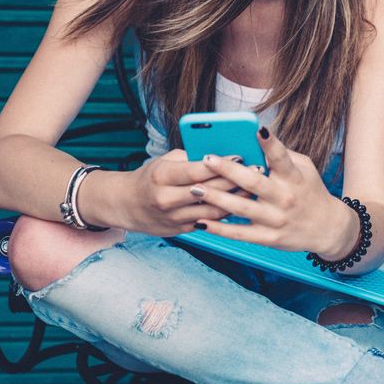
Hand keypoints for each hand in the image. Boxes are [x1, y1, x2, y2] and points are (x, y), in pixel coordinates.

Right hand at [95, 148, 244, 234]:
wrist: (125, 205)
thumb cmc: (150, 177)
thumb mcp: (164, 162)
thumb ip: (190, 159)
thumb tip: (221, 153)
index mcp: (162, 176)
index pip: (197, 169)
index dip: (221, 164)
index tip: (242, 156)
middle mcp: (167, 199)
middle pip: (209, 190)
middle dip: (236, 180)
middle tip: (258, 171)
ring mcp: (173, 218)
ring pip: (213, 210)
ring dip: (236, 200)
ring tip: (256, 189)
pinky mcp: (180, 230)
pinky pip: (209, 222)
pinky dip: (226, 213)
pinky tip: (242, 205)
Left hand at [191, 128, 358, 257]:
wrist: (328, 228)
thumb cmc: (310, 191)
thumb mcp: (305, 169)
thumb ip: (282, 156)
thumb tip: (253, 141)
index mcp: (294, 177)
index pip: (281, 157)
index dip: (270, 143)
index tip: (257, 129)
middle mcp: (285, 197)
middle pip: (254, 182)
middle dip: (228, 170)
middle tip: (206, 159)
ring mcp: (276, 219)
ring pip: (242, 208)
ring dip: (216, 199)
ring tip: (194, 188)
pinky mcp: (269, 238)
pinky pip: (240, 233)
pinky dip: (219, 229)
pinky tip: (200, 222)